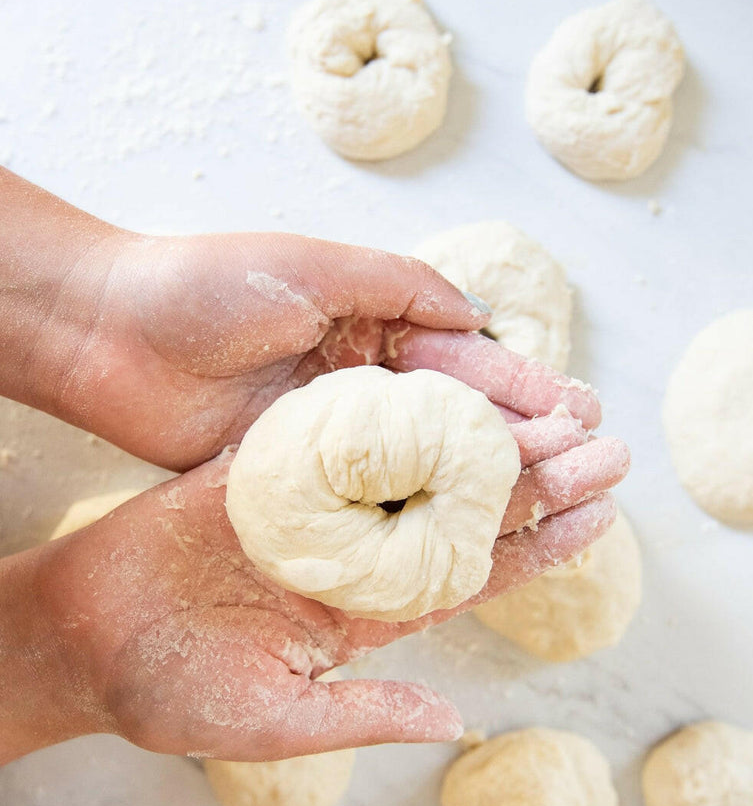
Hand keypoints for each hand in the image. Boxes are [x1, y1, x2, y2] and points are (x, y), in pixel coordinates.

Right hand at [21, 421, 626, 762]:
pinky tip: (447, 378)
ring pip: (416, 460)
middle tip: (604, 443)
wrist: (80, 639)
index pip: (474, 573)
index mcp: (366, 610)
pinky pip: (335, 430)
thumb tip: (458, 724)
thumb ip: (364, 713)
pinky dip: (389, 404)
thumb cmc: (170, 692)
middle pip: (461, 507)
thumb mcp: (275, 719)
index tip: (602, 515)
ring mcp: (314, 504)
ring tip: (552, 401)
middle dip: (534, 477)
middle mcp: (353, 552)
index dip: (540, 547)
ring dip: (484, 429)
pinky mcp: (267, 466)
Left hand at [41, 224, 603, 470]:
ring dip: (480, 488)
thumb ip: (401, 284)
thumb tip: (479, 315)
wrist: (109, 335)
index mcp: (370, 328)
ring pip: (419, 470)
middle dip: (522, 442)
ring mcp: (329, 439)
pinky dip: (411, 521)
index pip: (464, 364)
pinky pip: (365, 504)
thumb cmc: (208, 287)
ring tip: (550, 506)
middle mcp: (358, 386)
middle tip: (590, 465)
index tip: (581, 412)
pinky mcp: (294, 480)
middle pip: (454, 422)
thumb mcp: (314, 266)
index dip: (523, 389)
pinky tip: (460, 538)